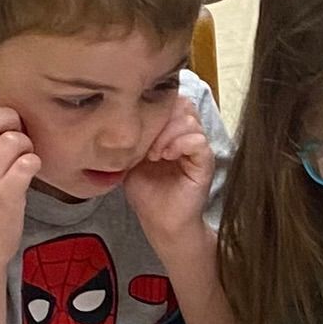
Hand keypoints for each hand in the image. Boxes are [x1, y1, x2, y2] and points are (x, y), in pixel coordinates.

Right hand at [0, 106, 39, 273]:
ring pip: (14, 139)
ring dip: (28, 147)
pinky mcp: (6, 194)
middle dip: (13, 121)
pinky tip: (31, 175)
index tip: (10, 133)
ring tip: (27, 162)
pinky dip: (35, 164)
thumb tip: (1, 134)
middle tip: (23, 137)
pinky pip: (28, 163)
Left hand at [125, 92, 214, 245]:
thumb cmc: (147, 193)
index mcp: (171, 131)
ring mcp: (198, 149)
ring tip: (154, 153)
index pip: (169, 100)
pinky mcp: (205, 163)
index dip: (153, 109)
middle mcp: (187, 136)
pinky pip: (199, 140)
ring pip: (190, 119)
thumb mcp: (130, 158)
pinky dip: (179, 145)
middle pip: (182, 103)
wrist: (162, 223)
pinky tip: (165, 157)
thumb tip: (117, 116)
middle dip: (160, 119)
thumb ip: (130, 136)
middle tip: (146, 143)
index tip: (135, 131)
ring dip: (167, 133)